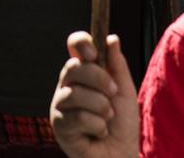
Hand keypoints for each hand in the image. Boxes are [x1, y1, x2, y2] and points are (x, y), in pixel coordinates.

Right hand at [50, 32, 138, 157]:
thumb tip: (111, 38)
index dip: (81, 43)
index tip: (94, 52)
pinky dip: (96, 125)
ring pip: (76, 94)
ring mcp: (60, 106)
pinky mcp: (59, 126)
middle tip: (113, 92)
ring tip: (108, 119)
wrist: (122, 154)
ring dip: (101, 107)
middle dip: (99, 79)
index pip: (74, 46)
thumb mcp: (124, 90)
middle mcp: (67, 86)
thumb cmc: (122, 124)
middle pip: (74, 67)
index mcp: (83, 73)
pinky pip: (77, 117)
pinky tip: (99, 133)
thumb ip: (117, 65)